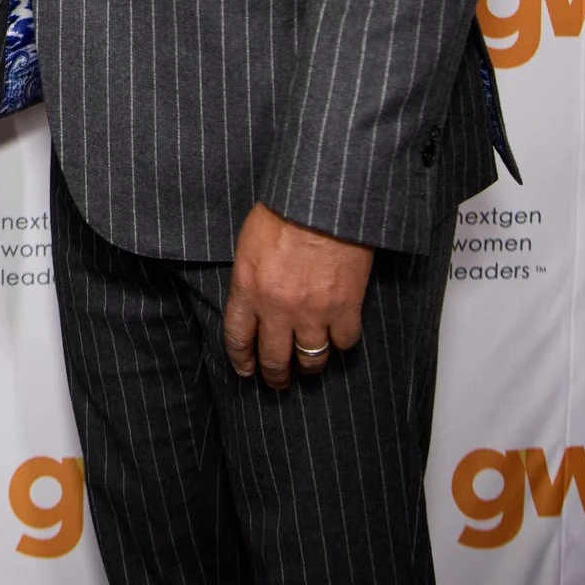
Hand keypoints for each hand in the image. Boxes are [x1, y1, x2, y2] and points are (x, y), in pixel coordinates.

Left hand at [222, 203, 372, 389]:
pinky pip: (344, 342)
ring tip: (308, 367)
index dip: (242, 360)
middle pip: (274, 359)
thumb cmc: (284, 211)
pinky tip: (337, 337)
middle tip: (277, 381)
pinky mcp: (345, 308)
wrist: (322, 202)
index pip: (238, 339)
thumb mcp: (249, 244)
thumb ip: (249, 278)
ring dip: (309, 366)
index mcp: (248, 289)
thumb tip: (253, 300)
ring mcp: (313, 312)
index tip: (246, 370)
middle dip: (275, 375)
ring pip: (311, 359)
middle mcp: (277, 308)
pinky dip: (341, 343)